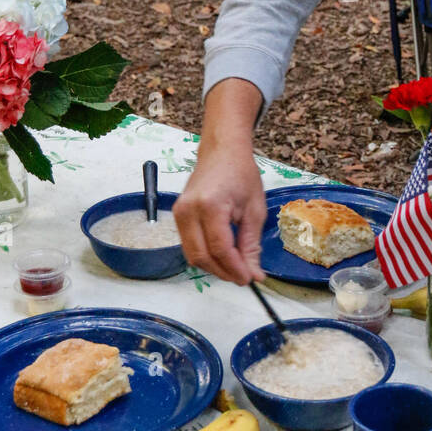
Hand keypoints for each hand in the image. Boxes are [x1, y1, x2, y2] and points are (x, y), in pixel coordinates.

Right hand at [173, 79, 265, 285]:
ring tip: (235, 267)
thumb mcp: (254, 210)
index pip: (219, 248)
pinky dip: (205, 255)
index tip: (250, 279)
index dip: (234, 268)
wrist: (222, 151)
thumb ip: (251, 245)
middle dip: (223, 272)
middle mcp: (188, 210)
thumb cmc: (241, 174)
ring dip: (214, 267)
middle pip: (201, 256)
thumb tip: (253, 275)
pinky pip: (189, 245)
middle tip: (244, 277)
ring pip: (192, 255)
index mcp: (210, 205)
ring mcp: (179, 213)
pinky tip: (223, 255)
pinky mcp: (177, 215)